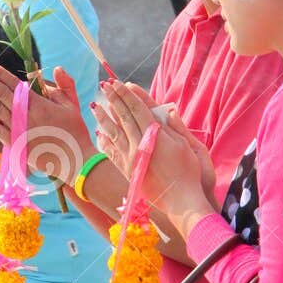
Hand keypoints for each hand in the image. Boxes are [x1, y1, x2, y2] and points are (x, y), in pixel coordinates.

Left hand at [0, 62, 93, 180]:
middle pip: (0, 93)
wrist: (75, 161)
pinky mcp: (16, 145)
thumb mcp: (73, 105)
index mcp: (39, 104)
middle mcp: (26, 115)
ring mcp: (19, 130)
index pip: (13, 84)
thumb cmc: (74, 132)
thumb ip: (65, 84)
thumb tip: (56, 67)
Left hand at [94, 83, 209, 217]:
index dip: (127, 94)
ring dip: (104, 117)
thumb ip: (173, 127)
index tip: (118, 83)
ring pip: (113, 132)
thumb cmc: (188, 172)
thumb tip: (167, 109)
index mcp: (154, 134)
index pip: (137, 108)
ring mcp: (130, 158)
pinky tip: (99, 134)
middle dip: (114, 100)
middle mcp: (139, 144)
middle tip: (105, 86)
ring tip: (95, 106)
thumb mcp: (186, 145)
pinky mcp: (127, 170)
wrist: (180, 200)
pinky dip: (105, 141)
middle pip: (123, 117)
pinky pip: (112, 152)